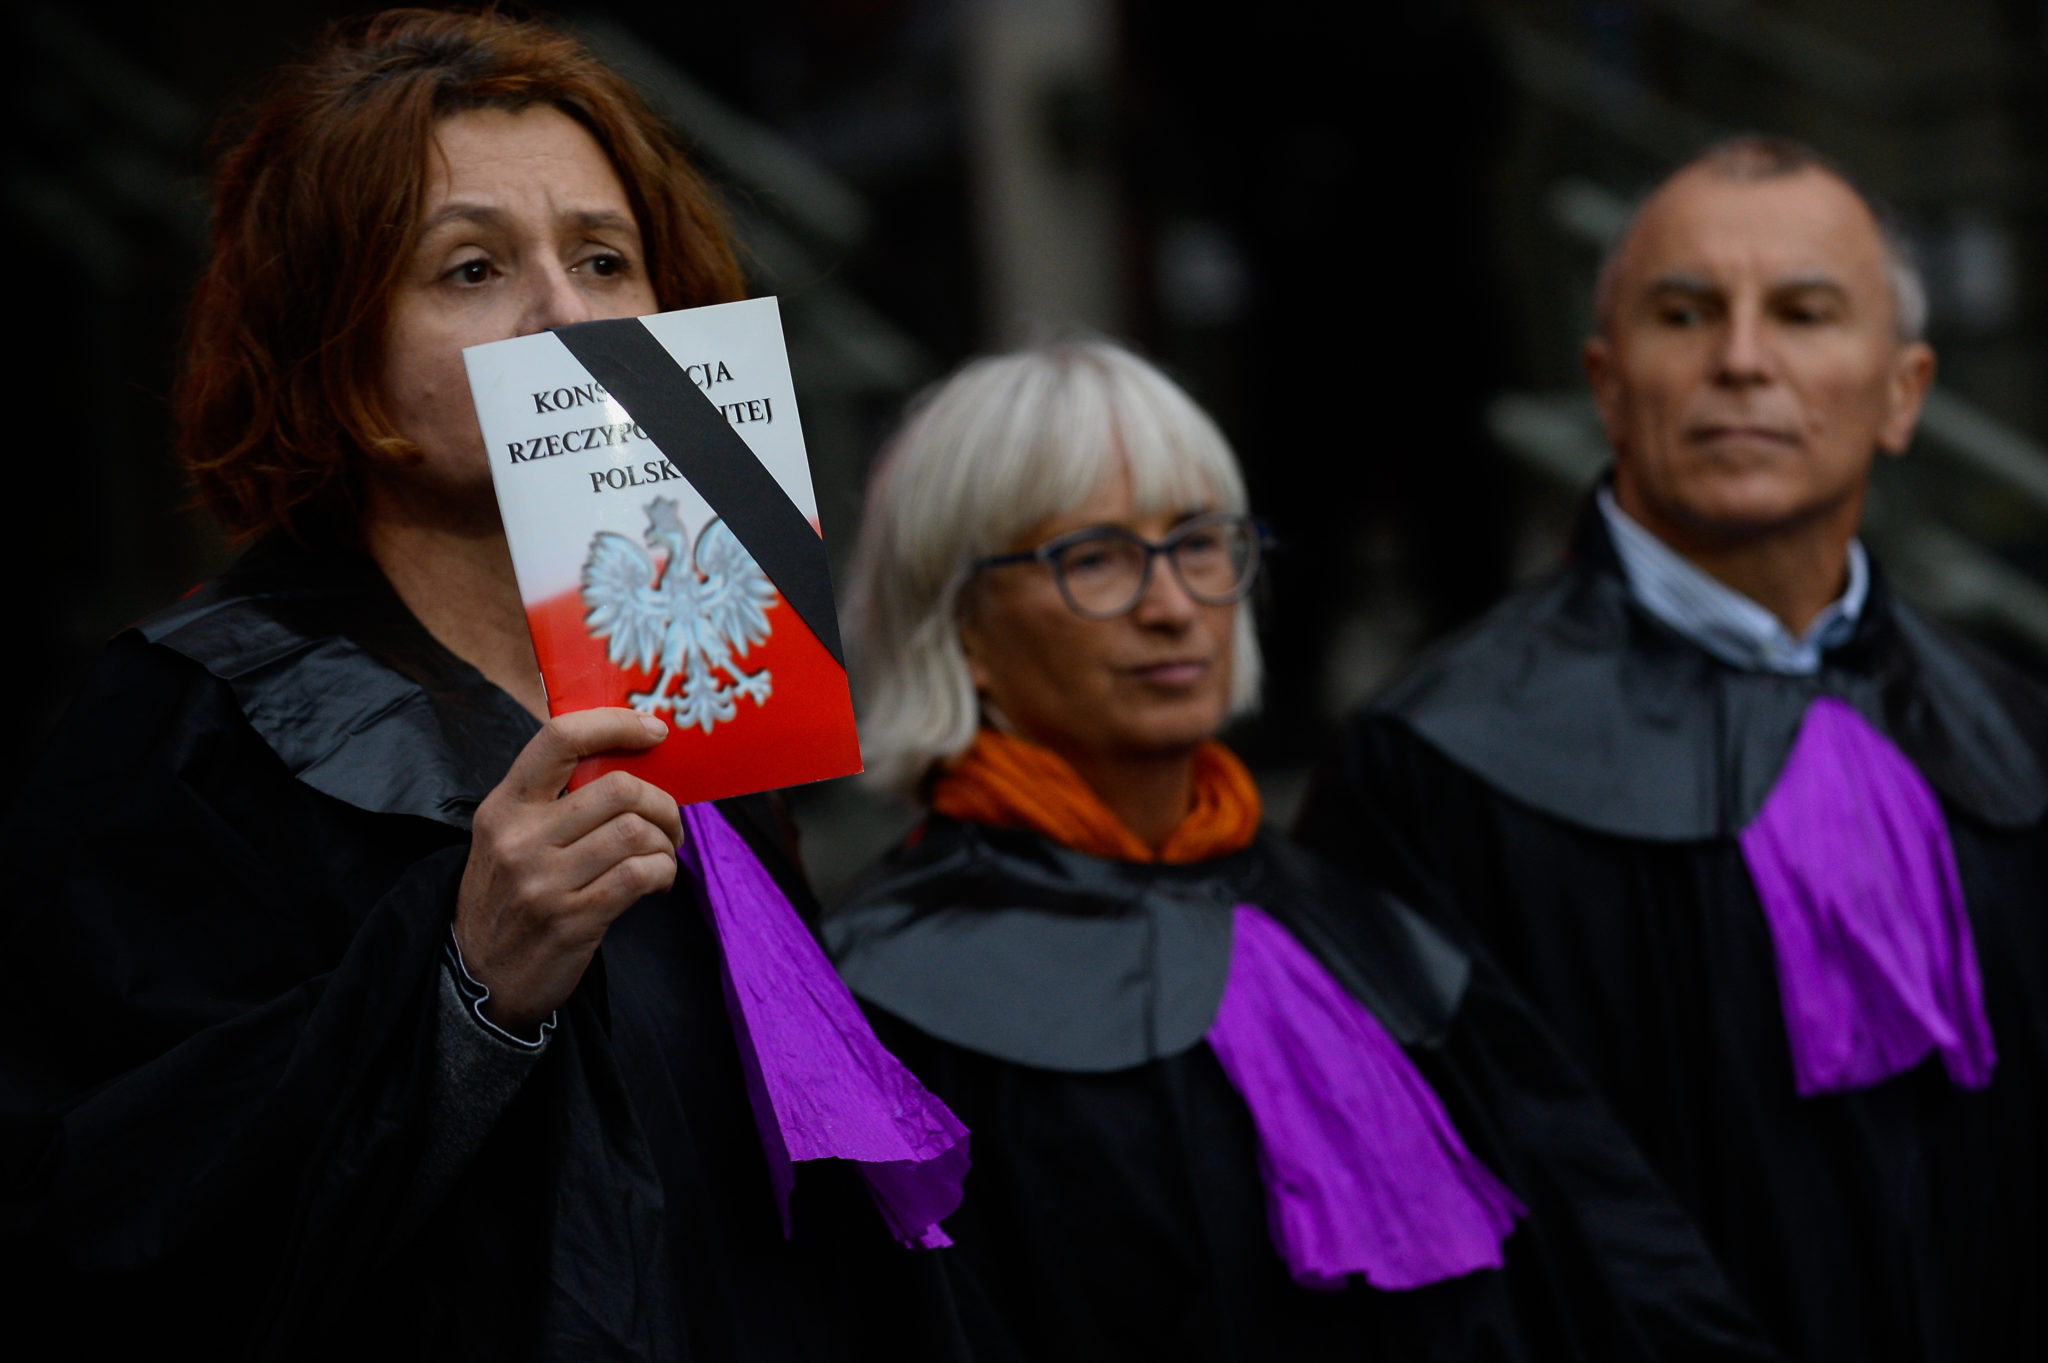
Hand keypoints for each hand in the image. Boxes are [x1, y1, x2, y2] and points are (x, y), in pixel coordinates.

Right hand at [453, 709, 682, 1031]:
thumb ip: (553, 800)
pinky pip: (640, 875)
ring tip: (661, 855)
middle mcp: (520, 838)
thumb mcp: (508, 838)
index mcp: (504, 805)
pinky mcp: (572, 919)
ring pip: (636, 832)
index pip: (560, 739)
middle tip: (668, 822)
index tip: (654, 730)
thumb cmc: (509, 897)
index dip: (616, 724)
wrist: (478, 977)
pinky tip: (657, 881)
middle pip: (618, 789)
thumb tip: (628, 758)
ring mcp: (544, 880)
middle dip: (662, 802)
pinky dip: (663, 872)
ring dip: (666, 842)